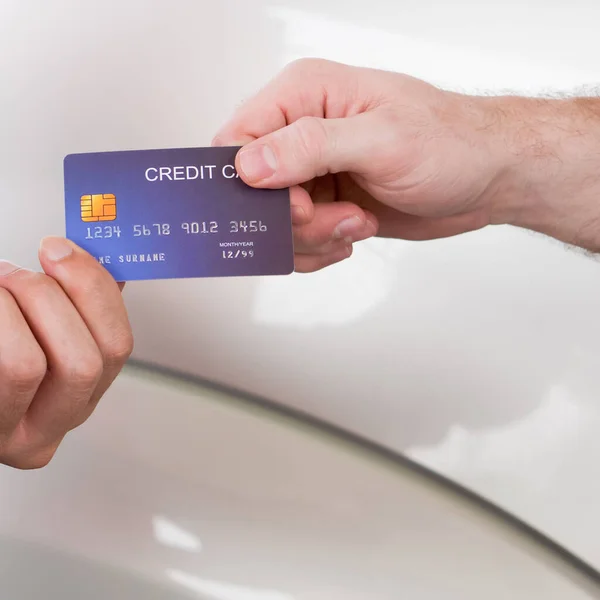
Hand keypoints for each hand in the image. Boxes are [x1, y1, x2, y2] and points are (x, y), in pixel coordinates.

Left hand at [0, 237, 132, 468]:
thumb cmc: (4, 347)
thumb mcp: (45, 333)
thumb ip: (79, 302)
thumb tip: (101, 259)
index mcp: (83, 396)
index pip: (117, 346)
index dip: (95, 290)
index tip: (61, 249)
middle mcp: (53, 424)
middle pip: (82, 364)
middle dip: (48, 298)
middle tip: (16, 273)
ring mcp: (10, 432)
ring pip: (27, 367)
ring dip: (10, 306)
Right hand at [213, 58, 509, 271]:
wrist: (485, 177)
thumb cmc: (451, 144)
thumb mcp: (383, 140)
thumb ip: (312, 147)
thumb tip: (251, 164)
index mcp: (305, 95)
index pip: (238, 139)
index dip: (254, 182)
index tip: (298, 204)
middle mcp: (301, 132)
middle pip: (252, 191)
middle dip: (291, 219)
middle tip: (336, 217)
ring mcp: (311, 171)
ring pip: (274, 222)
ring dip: (312, 236)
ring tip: (356, 222)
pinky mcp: (324, 202)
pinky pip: (296, 238)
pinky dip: (321, 248)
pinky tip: (354, 231)